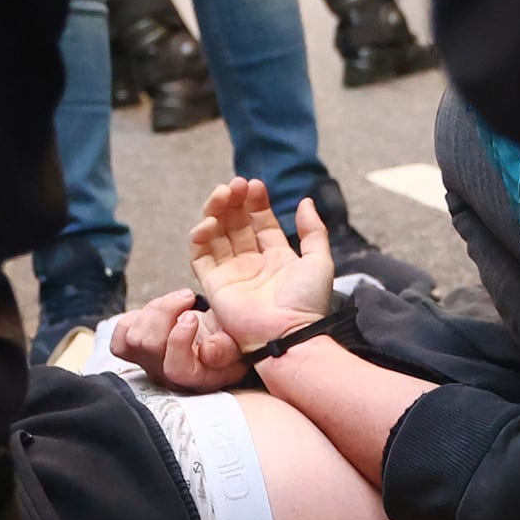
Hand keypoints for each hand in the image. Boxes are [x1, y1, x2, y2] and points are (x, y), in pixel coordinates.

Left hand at [104, 289, 247, 391]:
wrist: (216, 338)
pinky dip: (134, 318)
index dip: (179, 340)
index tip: (191, 315)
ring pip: (133, 337)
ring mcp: (148, 364)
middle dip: (165, 312)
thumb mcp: (238, 344)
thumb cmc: (227, 341)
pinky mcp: (134, 351)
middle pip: (149, 346)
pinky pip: (119, 336)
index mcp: (196, 378)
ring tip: (177, 300)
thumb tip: (207, 350)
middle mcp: (168, 376)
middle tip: (187, 297)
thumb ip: (226, 349)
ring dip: (154, 309)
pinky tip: (156, 312)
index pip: (176, 369)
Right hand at [189, 177, 335, 348]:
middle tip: (236, 185)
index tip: (256, 185)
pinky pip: (200, 257)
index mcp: (277, 258)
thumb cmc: (307, 303)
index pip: (261, 223)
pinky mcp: (214, 286)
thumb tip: (306, 202)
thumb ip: (313, 230)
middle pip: (236, 224)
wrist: (289, 335)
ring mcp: (231, 274)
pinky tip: (208, 222)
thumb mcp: (319, 260)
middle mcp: (252, 264)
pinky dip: (200, 237)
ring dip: (216, 211)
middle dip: (234, 202)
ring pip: (216, 235)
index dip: (256, 203)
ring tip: (222, 194)